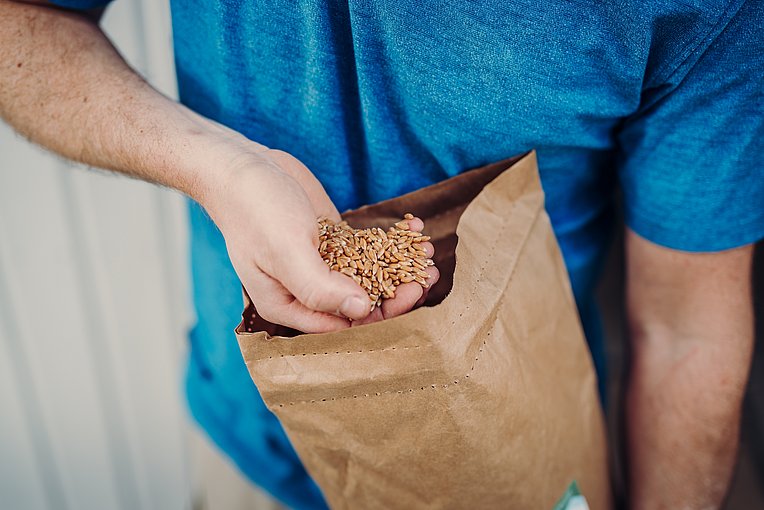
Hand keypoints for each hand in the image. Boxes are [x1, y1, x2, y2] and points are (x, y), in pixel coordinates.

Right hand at [200, 144, 436, 332]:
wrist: (241, 167)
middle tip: (428, 271)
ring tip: (427, 249)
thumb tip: (361, 311)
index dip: (383, 313)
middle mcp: (307, 291)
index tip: (413, 290)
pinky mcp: (332, 241)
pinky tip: (413, 228)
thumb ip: (320, 287)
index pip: (344, 323)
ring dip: (399, 265)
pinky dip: (389, 241)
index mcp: (290, 306)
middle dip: (398, 290)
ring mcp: (321, 265)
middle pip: (362, 302)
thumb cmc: (254, 211)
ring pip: (368, 276)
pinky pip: (366, 249)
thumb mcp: (285, 251)